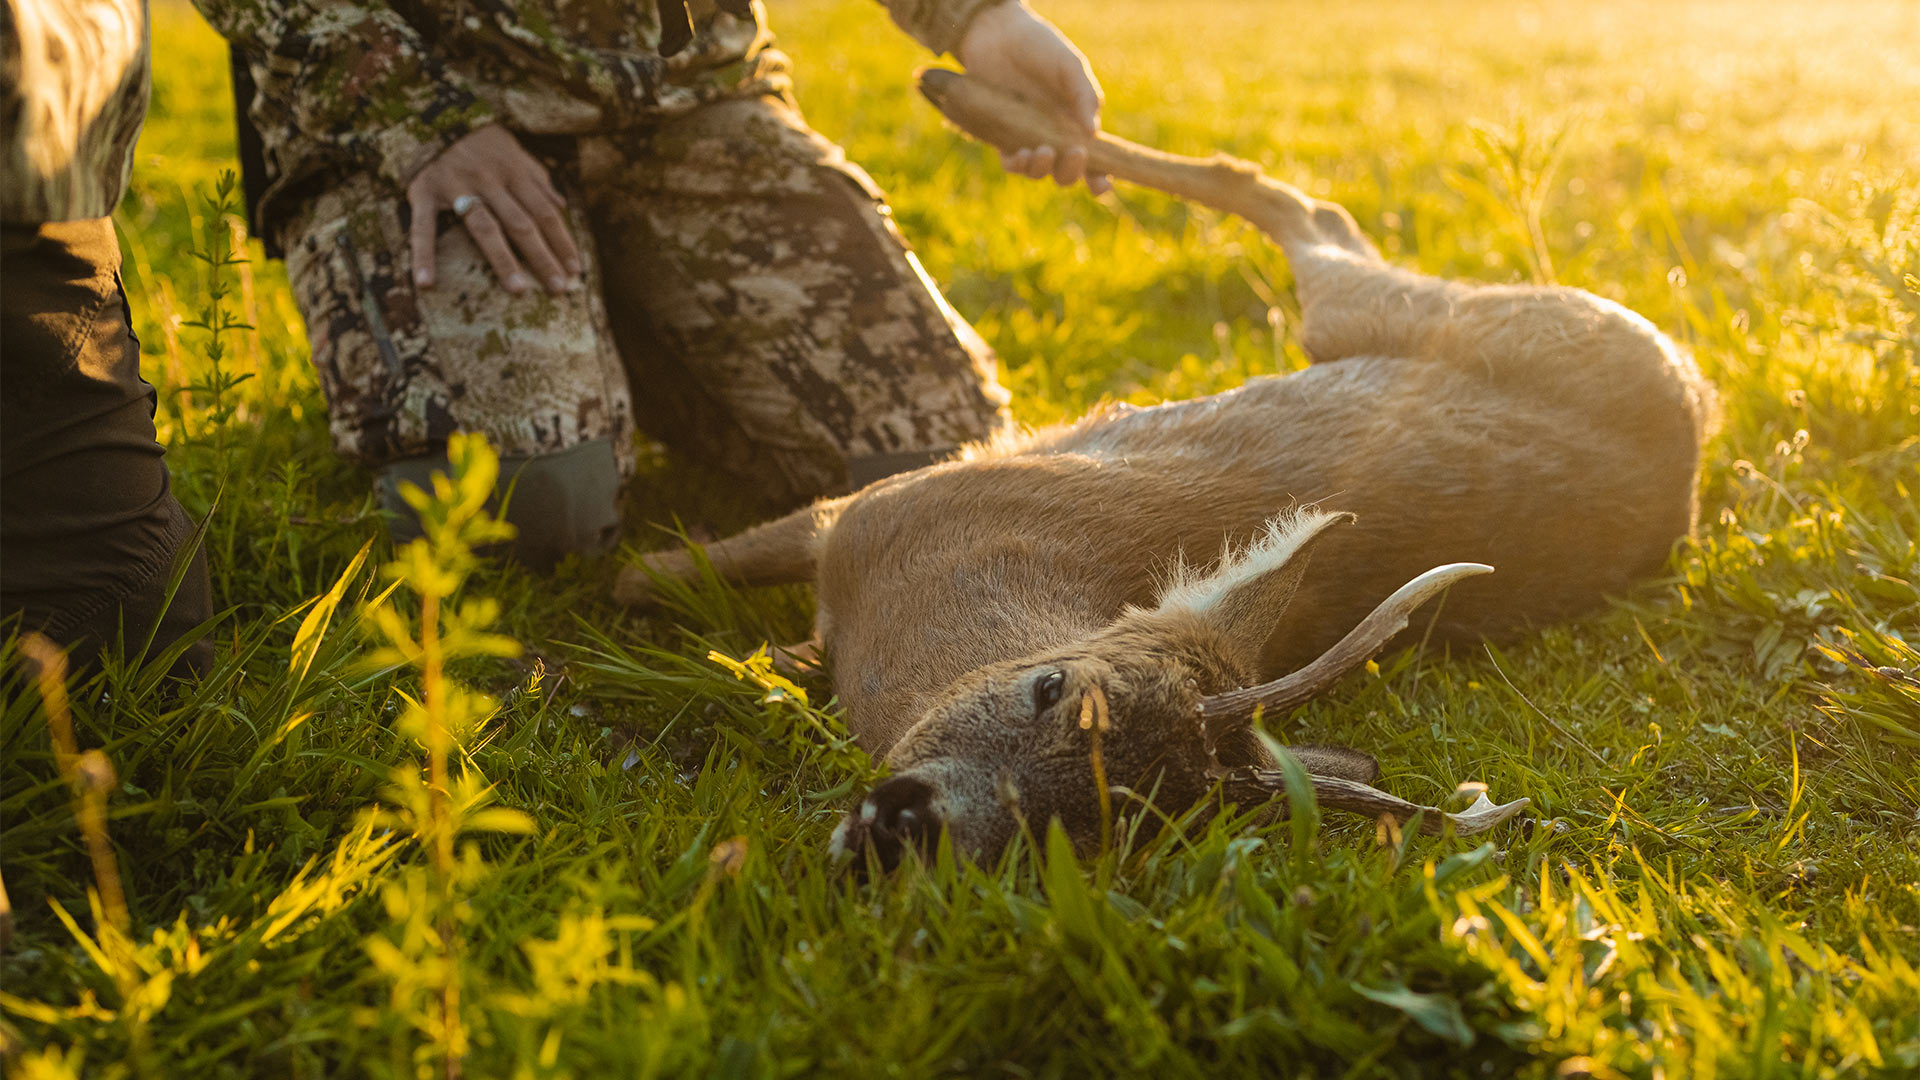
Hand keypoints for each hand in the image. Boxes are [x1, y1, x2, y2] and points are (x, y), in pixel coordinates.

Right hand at [407, 124, 581, 294]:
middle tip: (558, 289)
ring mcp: (456, 186)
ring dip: (503, 260)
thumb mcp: (513, 151)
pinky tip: (427, 283)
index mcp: (514, 172)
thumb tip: (562, 206)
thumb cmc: (478, 140)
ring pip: (484, 227)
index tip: (575, 271)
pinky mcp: (423, 192)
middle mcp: (489, 179)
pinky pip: (423, 227)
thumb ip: (537, 179)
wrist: (428, 110)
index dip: (562, 241)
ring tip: (519, 290)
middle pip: (521, 224)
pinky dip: (424, 255)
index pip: (545, 212)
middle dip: (542, 257)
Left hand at [955, 1, 1109, 193]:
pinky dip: (1018, 164)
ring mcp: (1028, 138)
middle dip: (1072, 171)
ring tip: (1042, 151)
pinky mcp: (1001, 136)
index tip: (1102, 185)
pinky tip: (1022, 153)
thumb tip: (1093, 134)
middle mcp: (1055, 136)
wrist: (998, 33)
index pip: (1094, 158)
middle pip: (1067, 171)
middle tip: (1074, 154)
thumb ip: (1084, 96)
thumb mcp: (1069, 66)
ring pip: (1039, 171)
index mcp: (1077, 123)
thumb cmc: (1040, 47)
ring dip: (1043, 168)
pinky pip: (1011, 162)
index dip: (1100, 177)